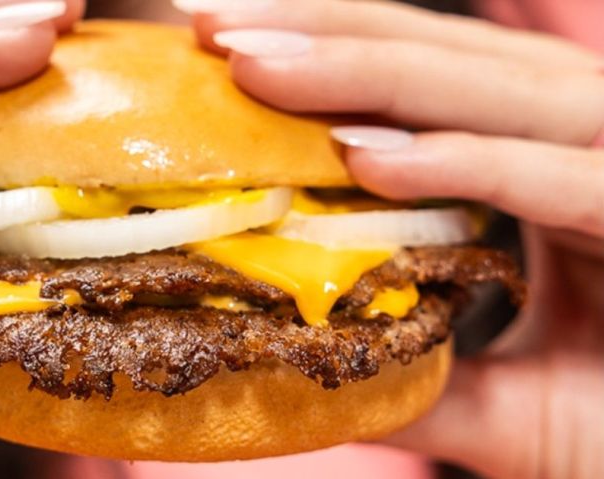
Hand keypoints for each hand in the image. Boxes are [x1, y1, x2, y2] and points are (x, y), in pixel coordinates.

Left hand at [179, 1, 603, 476]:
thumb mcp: (505, 401)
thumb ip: (415, 368)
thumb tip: (303, 359)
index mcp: (545, 162)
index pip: (425, 88)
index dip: (328, 53)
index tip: (222, 46)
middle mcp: (590, 142)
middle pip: (444, 62)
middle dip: (325, 34)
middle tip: (209, 22)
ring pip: (494, 98)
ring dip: (367, 78)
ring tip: (253, 67)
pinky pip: (561, 182)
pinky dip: (468, 166)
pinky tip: (366, 161)